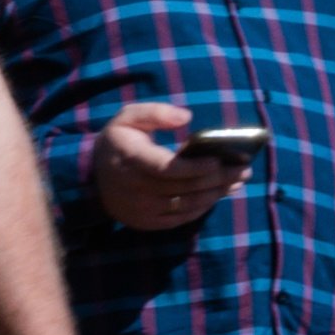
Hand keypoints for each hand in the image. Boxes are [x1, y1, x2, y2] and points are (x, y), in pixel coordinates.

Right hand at [88, 101, 251, 234]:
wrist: (91, 178)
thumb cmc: (118, 142)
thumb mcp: (128, 117)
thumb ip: (155, 112)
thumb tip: (186, 117)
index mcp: (131, 160)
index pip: (168, 168)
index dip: (196, 167)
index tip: (220, 159)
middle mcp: (136, 189)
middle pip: (186, 188)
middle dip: (219, 178)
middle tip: (244, 169)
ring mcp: (142, 209)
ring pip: (188, 205)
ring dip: (216, 194)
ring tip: (238, 181)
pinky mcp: (148, 222)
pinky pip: (182, 218)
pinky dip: (203, 207)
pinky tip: (218, 194)